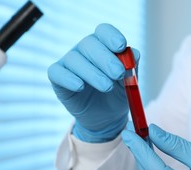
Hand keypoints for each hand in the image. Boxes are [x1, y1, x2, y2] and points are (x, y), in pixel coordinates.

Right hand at [48, 23, 139, 141]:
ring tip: (107, 87)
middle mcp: (84, 49)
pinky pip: (57, 73)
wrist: (106, 116)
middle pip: (90, 44)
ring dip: (92, 73)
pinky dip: (68, 78)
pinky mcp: (57, 77)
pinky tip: (80, 87)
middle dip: (106, 59)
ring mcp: (69, 62)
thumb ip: (132, 66)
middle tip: (118, 74)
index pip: (104, 31)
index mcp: (103, 44)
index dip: (111, 36)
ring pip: (75, 59)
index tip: (121, 46)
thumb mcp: (129, 80)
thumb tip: (133, 53)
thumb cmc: (117, 93)